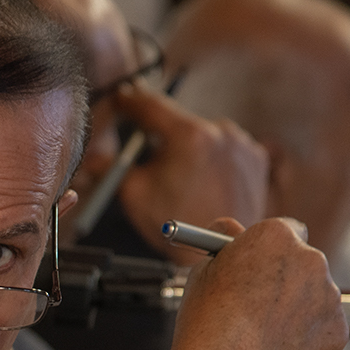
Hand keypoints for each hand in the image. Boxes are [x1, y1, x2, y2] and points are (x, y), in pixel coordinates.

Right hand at [110, 83, 269, 252]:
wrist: (221, 251)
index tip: (123, 97)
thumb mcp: (134, 194)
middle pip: (180, 122)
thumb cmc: (177, 225)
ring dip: (190, 147)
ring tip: (183, 178)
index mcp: (189, 136)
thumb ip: (111, 167)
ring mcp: (243, 144)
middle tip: (149, 150)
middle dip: (163, 134)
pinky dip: (214, 158)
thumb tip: (92, 155)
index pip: (152, 105)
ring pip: (205, 135)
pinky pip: (227, 148)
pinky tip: (206, 181)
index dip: (131, 101)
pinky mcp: (257, 157)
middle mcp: (221, 132)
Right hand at [164, 217, 345, 349]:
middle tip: (260, 304)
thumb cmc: (206, 326)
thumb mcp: (203, 271)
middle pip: (306, 265)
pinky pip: (321, 334)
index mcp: (277, 238)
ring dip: (298, 312)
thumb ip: (227, 245)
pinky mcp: (337, 338)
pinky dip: (305, 342)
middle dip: (288, 280)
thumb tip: (232, 234)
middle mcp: (312, 263)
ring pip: (316, 301)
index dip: (270, 250)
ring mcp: (330, 303)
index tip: (260, 264)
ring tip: (262, 336)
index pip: (287, 230)